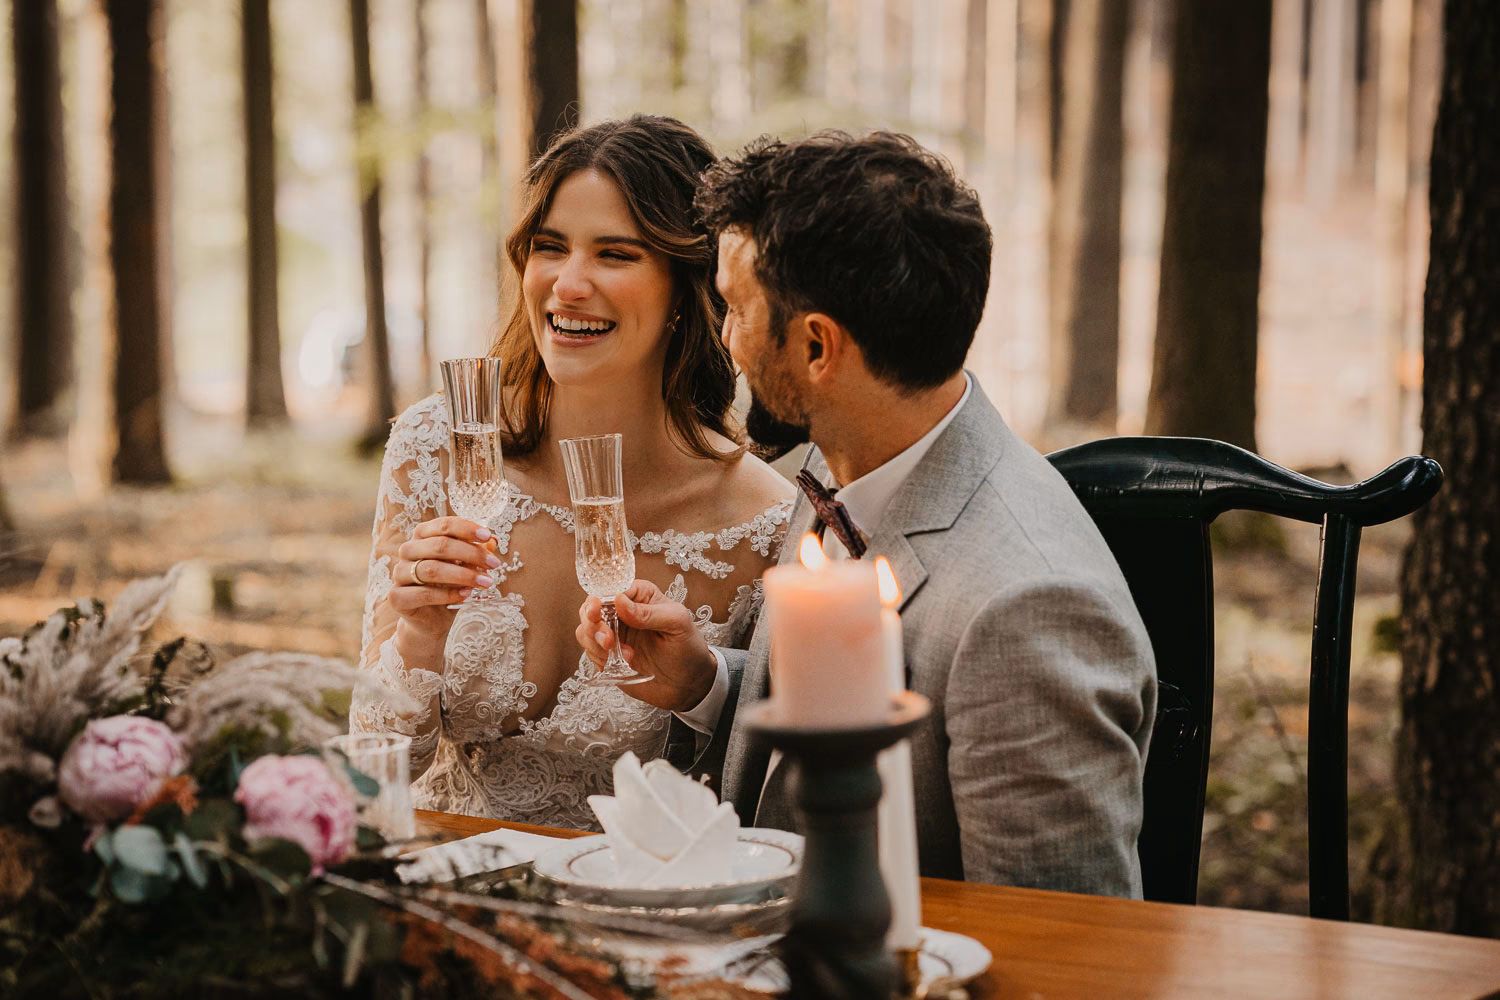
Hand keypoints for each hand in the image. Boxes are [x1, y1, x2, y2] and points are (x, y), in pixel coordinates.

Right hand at [390, 517, 500, 643]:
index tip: (488, 536)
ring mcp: (399, 573)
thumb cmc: (449, 586)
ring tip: (486, 582)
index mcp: (422, 535)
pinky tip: (466, 594)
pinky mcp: (396, 597)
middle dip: (471, 553)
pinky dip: (449, 594)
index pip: (444, 525)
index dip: (467, 529)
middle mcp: (408, 550)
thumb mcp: (466, 567)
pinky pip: (424, 593)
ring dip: (464, 575)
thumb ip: (476, 553)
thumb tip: (492, 542)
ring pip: (432, 569)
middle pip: (440, 545)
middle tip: (494, 564)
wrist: (432, 620)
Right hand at [576, 580, 716, 711]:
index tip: (598, 610)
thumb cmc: (688, 647)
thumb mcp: (677, 624)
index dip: (600, 599)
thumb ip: (649, 613)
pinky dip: (599, 659)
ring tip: (624, 655)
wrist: (688, 684)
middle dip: (592, 623)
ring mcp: (614, 634)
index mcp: (640, 596)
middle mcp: (622, 612)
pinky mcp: (608, 656)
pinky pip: (590, 652)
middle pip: (590, 608)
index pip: (611, 588)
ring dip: (595, 643)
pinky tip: (623, 664)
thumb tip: (619, 600)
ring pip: (585, 630)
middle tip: (607, 640)